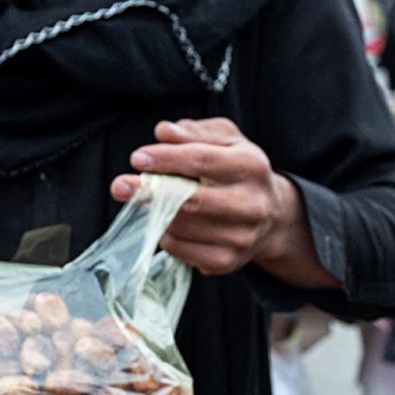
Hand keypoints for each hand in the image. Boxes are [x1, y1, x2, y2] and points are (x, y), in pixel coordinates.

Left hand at [113, 117, 302, 276]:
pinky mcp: (228, 261)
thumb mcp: (225, 139)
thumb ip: (194, 132)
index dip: (167, 159)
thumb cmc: (240, 171)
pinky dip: (166, 237)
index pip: (203, 161)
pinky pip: (182, 250)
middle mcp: (252, 204)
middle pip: (193, 200)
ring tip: (150, 202)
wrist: (272, 215)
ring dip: (157, 214)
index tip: (138, 158)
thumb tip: (164, 132)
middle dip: (151, 192)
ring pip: (183, 227)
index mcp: (252, 166)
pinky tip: (168, 224)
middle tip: (121, 185)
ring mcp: (242, 237)